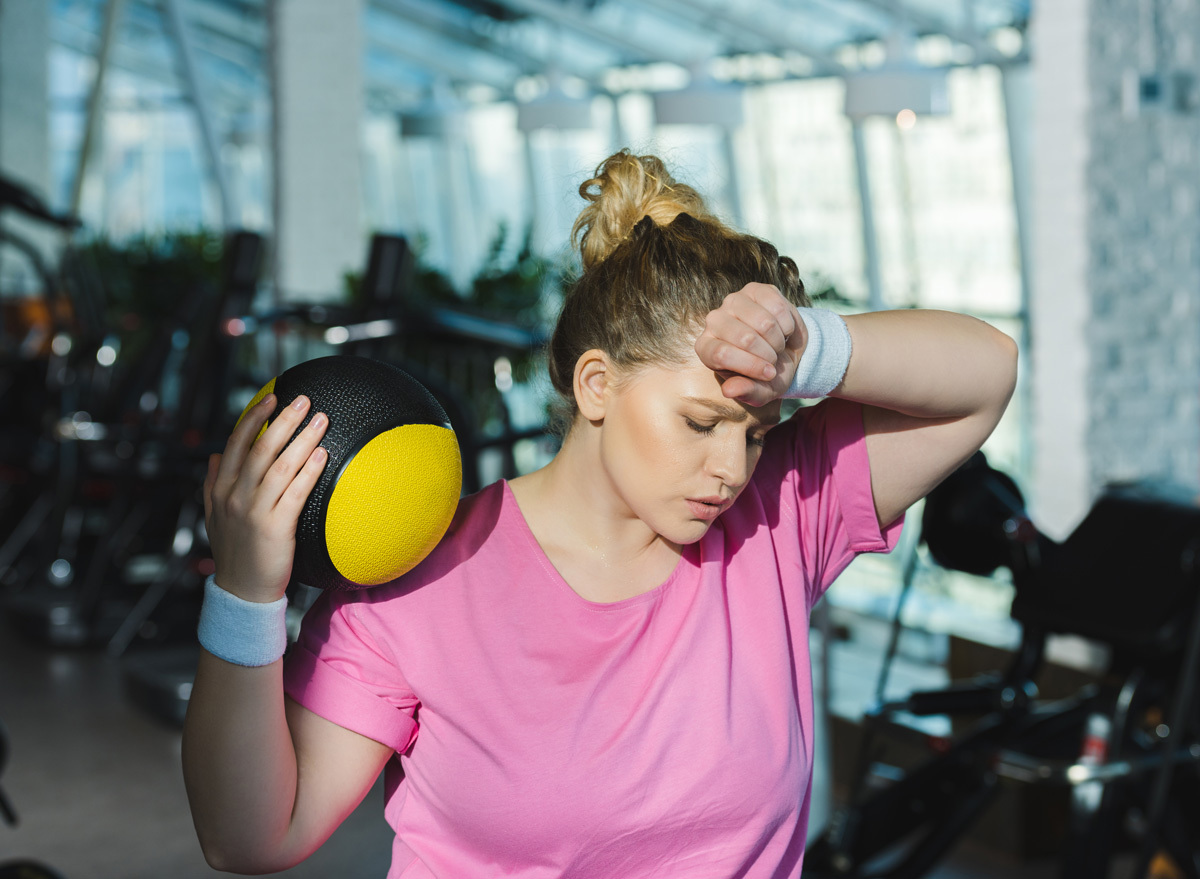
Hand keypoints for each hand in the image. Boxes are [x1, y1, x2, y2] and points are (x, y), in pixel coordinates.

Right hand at [202, 393, 328, 602]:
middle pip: (261, 448)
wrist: (241, 592)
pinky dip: (310, 470)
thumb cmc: (234, 551)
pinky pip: (296, 492)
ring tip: (321, 420)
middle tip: (304, 400)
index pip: (237, 443)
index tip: (272, 397)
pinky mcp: (276, 528)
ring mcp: (255, 511)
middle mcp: (235, 496)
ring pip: (281, 465)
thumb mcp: (214, 515)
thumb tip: (216, 456)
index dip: (255, 418)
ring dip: (303, 439)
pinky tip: (322, 454)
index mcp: (221, 489)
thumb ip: (213, 484)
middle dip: (284, 420)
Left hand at [694, 282, 807, 405]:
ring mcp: (733, 302)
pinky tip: (783, 330)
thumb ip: (745, 392)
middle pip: (745, 338)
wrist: (786, 351)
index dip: (751, 366)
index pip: (722, 354)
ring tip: (777, 346)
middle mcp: (713, 321)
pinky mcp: (754, 290)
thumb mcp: (760, 391)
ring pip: (764, 322)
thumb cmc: (767, 375)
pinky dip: (787, 324)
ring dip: (778, 340)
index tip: (769, 374)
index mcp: (706, 349)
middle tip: (773, 359)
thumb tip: (729, 391)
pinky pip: (778, 307)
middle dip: (769, 354)